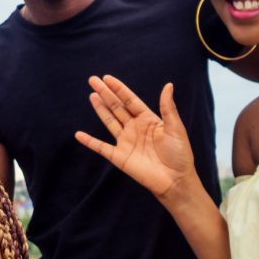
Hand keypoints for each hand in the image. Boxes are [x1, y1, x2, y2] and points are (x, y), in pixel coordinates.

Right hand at [74, 75, 196, 199]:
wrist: (175, 180)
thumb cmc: (180, 154)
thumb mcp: (175, 127)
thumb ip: (168, 107)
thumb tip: (168, 85)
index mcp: (148, 119)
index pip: (130, 100)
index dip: (119, 89)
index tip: (107, 78)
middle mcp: (135, 128)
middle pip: (116, 107)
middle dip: (105, 94)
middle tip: (92, 80)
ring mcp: (126, 142)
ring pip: (109, 121)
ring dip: (100, 109)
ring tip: (91, 95)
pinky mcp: (119, 157)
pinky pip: (101, 147)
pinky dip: (89, 141)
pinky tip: (79, 135)